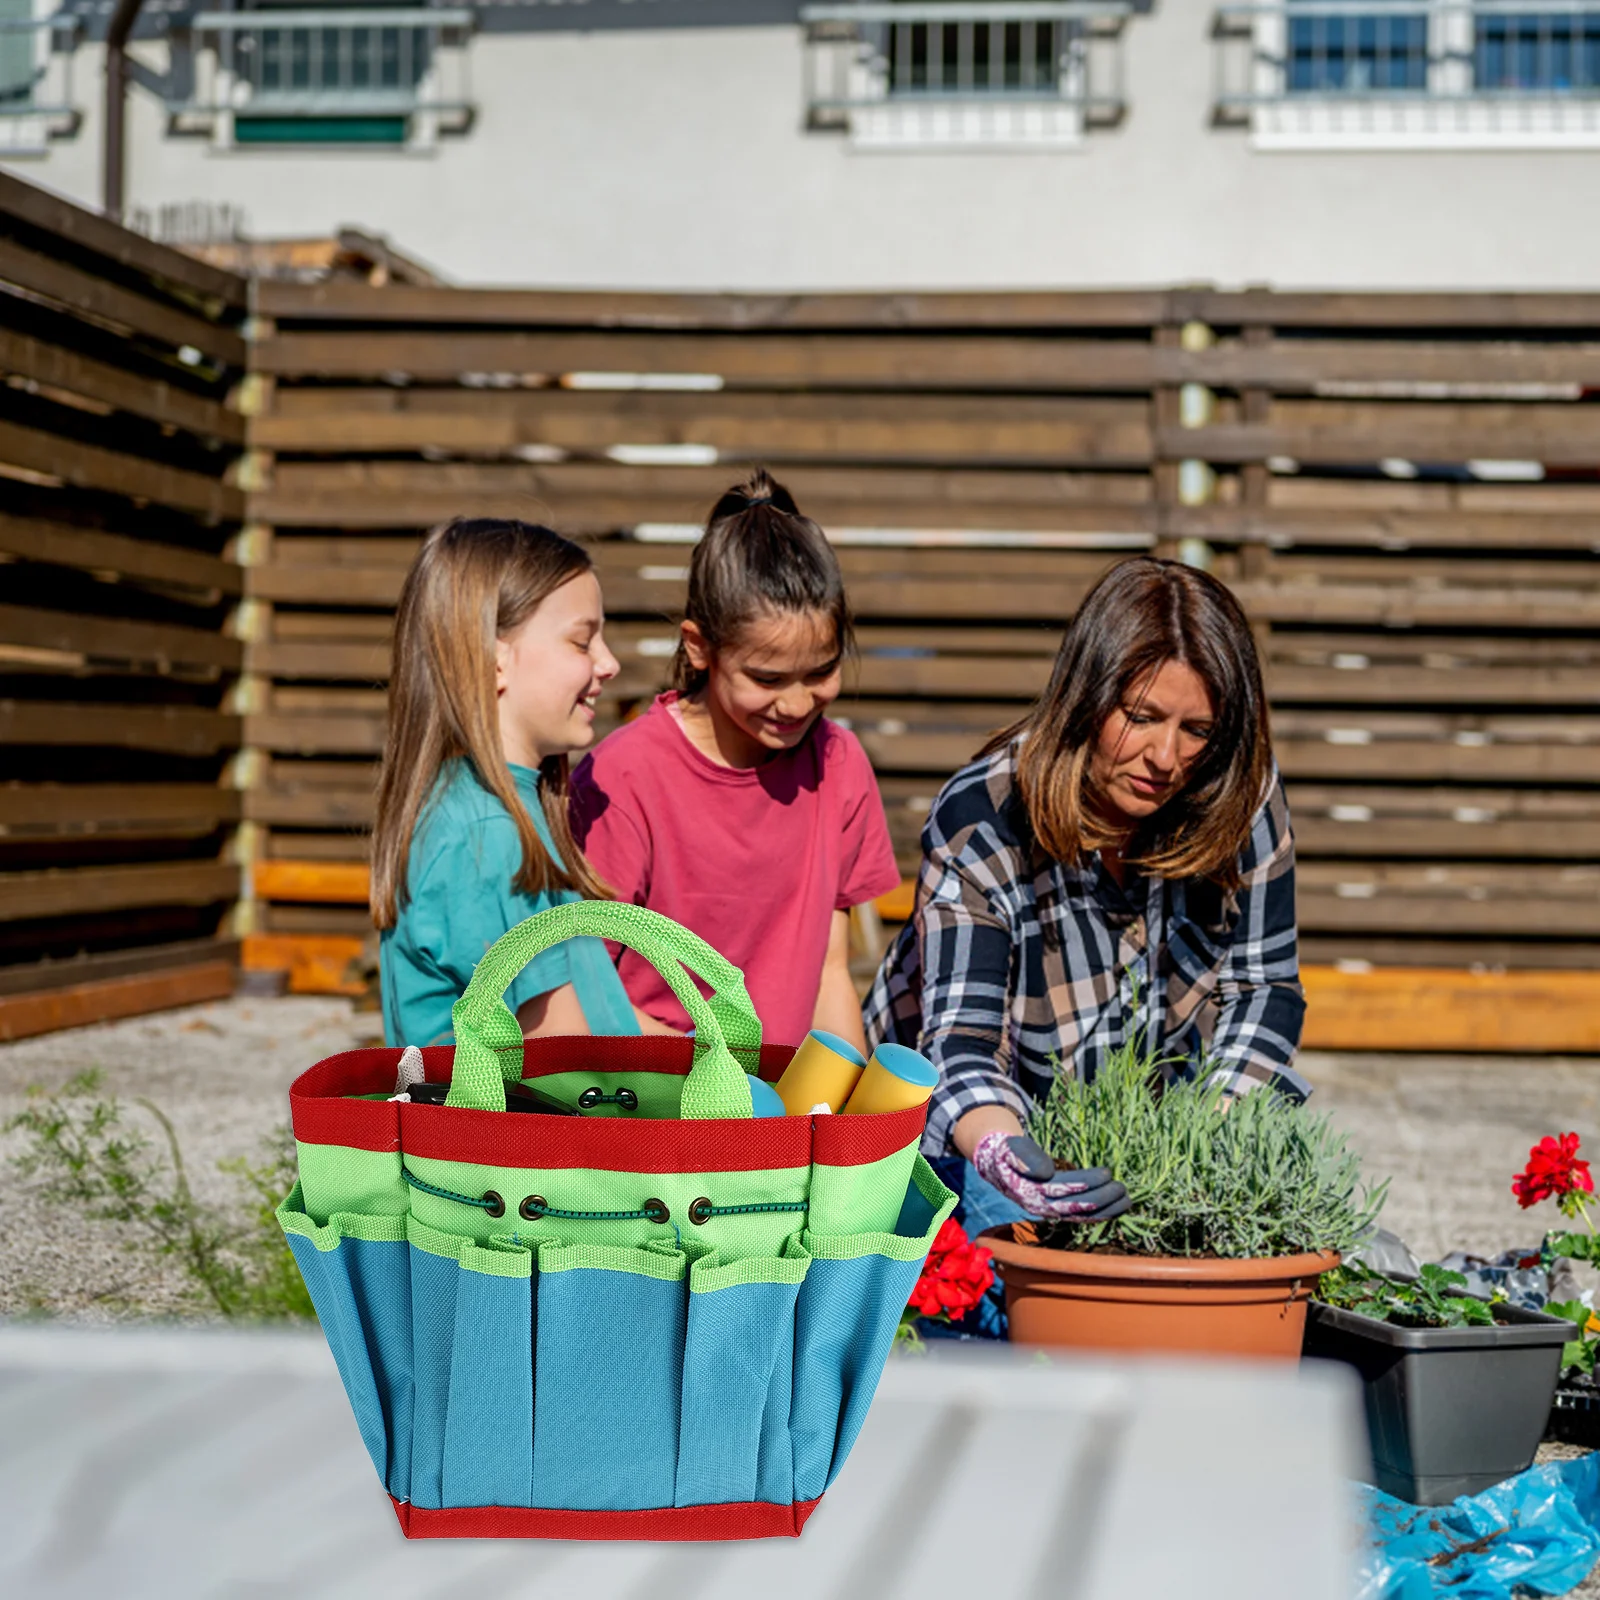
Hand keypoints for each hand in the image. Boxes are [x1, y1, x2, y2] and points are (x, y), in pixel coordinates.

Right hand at [972, 1131, 1131, 1221]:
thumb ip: (1025, 1157)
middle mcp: (1043, 1207)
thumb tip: (1045, 1171)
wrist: (999, 1166)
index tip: (1106, 1173)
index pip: (1064, 1189)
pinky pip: (1083, 1217)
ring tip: (1128, 1200)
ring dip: (1107, 1210)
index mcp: (1031, 1191)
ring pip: (1083, 1216)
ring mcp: (1051, 1212)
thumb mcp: (1011, 1148)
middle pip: (1077, 1206)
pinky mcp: (1059, 1211)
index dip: (1086, 1183)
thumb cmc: (1008, 1153)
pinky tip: (1117, 1209)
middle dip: (1103, 1198)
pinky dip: (1101, 1214)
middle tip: (1122, 1187)